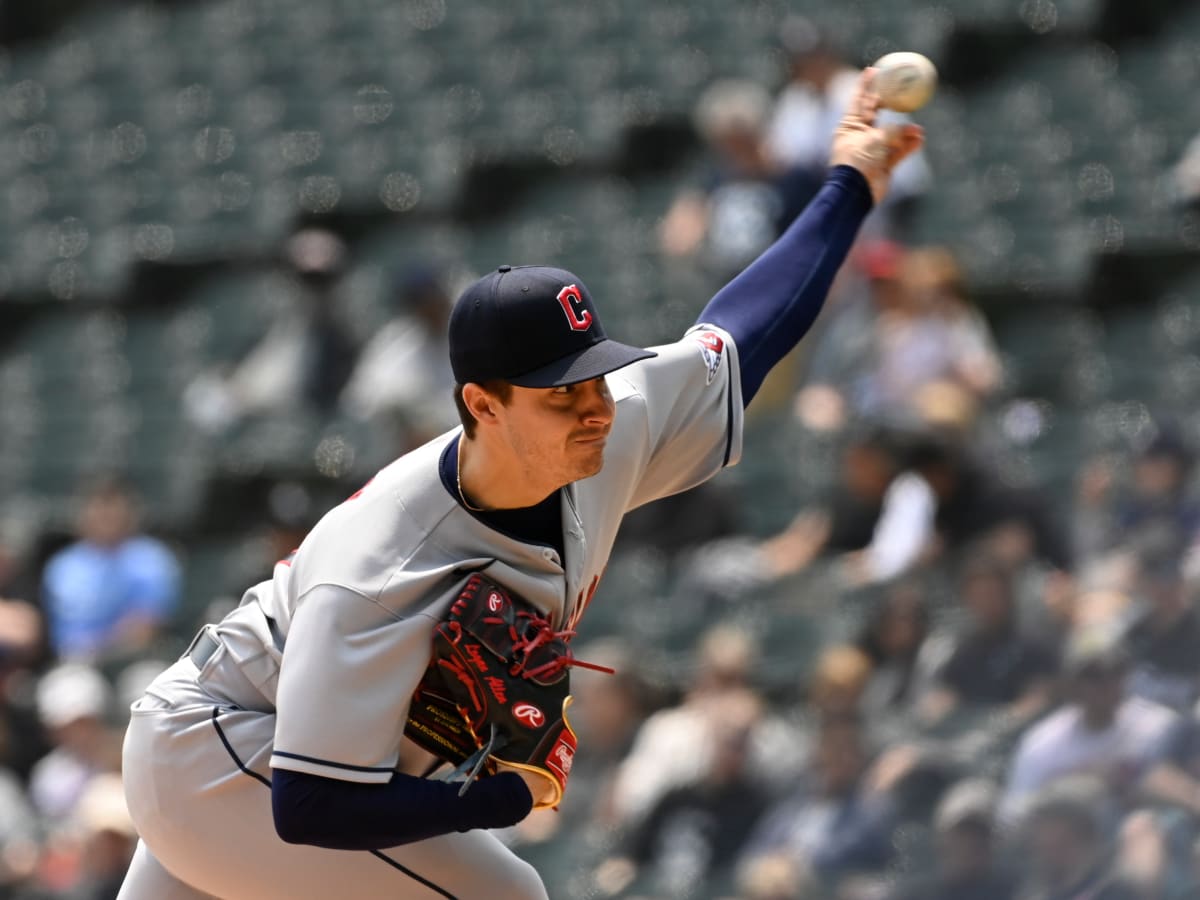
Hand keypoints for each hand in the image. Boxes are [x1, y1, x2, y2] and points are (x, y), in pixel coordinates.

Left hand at [830, 68, 924, 204]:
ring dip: (905, 132)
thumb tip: (911, 129)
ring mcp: (873, 149)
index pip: (859, 100)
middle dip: (890, 102)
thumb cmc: (858, 163)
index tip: (873, 69)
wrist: (856, 193)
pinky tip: (919, 139)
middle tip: (903, 90)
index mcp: (851, 126)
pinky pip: (899, 151)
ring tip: (917, 130)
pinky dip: (909, 145)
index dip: (866, 84)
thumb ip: (893, 131)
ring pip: (892, 134)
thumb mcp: (874, 140)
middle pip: (877, 113)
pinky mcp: (883, 164)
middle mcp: (861, 135)